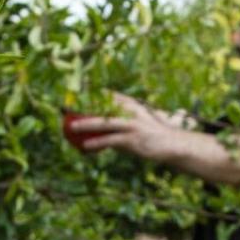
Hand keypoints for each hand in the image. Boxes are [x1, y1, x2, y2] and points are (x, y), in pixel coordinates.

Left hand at [69, 93, 189, 161]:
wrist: (172, 144)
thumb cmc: (153, 136)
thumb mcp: (137, 124)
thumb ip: (120, 124)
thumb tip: (104, 131)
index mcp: (131, 104)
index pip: (108, 95)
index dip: (91, 93)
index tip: (76, 92)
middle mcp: (130, 111)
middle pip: (102, 106)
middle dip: (84, 106)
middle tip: (67, 109)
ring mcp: (131, 124)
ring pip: (104, 123)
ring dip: (86, 124)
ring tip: (71, 127)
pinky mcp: (132, 139)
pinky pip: (110, 140)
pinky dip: (97, 143)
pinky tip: (85, 147)